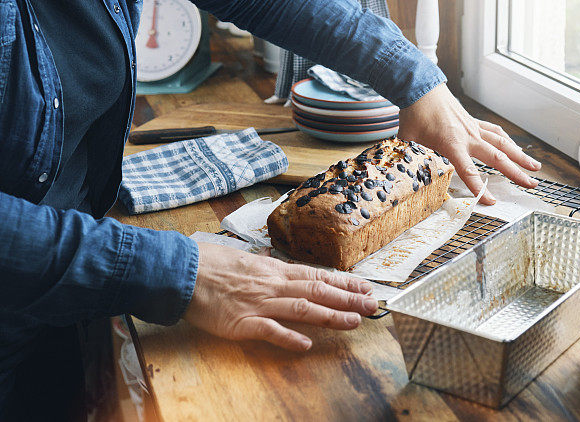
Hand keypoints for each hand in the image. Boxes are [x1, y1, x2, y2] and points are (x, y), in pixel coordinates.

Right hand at [184, 242, 378, 350]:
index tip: (365, 287)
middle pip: (318, 291)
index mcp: (275, 270)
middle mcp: (273, 285)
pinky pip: (268, 330)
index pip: (317, 275)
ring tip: (353, 322)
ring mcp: (259, 303)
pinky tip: (305, 346)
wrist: (182, 271)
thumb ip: (265, 267)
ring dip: (329, 316)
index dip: (344, 282)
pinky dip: (288, 337)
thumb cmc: (211, 264)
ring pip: (302, 308)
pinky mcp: (241, 322)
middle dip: (348, 298)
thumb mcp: (245, 258)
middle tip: (372, 305)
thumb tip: (277, 265)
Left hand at [399, 84, 540, 204]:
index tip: (492, 202)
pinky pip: (495, 132)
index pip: (469, 171)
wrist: (421, 88)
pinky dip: (508, 140)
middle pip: (497, 158)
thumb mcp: (409, 141)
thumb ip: (412, 159)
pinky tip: (516, 148)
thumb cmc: (414, 114)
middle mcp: (468, 136)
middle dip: (516, 173)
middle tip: (532, 185)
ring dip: (520, 156)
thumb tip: (406, 176)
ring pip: (503, 143)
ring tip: (536, 167)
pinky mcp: (473, 122)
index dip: (481, 188)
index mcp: (452, 144)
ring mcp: (473, 128)